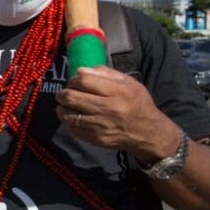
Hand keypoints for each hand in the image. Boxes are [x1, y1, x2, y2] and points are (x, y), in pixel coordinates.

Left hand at [55, 66, 177, 163]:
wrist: (147, 133)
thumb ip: (105, 74)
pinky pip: (71, 128)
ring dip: (62, 108)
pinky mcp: (95, 138)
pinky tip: (74, 117)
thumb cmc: (137, 103)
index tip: (74, 81)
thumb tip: (80, 70)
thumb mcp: (129, 83)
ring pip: (67, 114)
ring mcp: (100, 126)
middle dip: (62, 93)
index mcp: (118, 92)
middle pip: (71, 97)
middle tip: (64, 93)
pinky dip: (68, 121)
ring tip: (67, 105)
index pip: (84, 81)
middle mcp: (108, 109)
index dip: (74, 79)